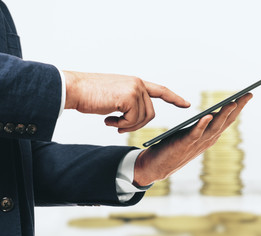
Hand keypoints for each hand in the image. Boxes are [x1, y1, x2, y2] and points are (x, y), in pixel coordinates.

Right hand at [63, 71, 189, 132]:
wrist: (74, 89)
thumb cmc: (90, 95)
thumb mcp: (114, 98)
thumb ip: (128, 104)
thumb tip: (134, 118)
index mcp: (135, 83)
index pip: (160, 90)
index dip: (174, 98)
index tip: (186, 104)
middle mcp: (138, 84)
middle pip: (151, 113)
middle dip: (137, 125)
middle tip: (120, 127)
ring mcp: (135, 89)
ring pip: (143, 118)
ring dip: (127, 125)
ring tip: (112, 122)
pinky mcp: (129, 96)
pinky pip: (134, 119)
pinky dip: (122, 125)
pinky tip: (109, 121)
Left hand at [133, 93, 252, 186]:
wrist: (157, 166)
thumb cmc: (173, 148)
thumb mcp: (191, 136)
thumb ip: (201, 127)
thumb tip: (210, 115)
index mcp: (209, 136)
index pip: (227, 120)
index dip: (238, 107)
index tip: (247, 94)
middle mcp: (207, 139)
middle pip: (226, 121)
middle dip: (238, 107)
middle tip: (248, 94)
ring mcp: (197, 142)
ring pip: (214, 126)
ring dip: (224, 114)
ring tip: (232, 102)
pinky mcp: (185, 144)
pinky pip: (196, 133)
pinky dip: (202, 124)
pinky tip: (207, 115)